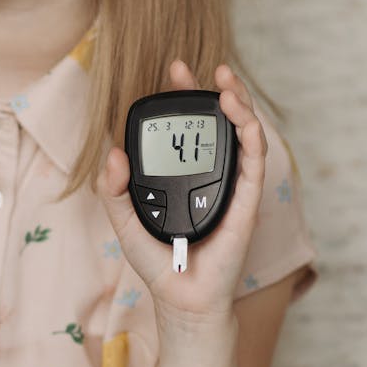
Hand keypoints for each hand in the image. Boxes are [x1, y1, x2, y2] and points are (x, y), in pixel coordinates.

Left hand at [98, 59, 266, 325]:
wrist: (181, 298)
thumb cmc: (158, 262)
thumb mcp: (123, 221)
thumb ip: (113, 189)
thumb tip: (111, 153)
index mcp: (185, 173)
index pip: (188, 126)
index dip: (184, 97)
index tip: (173, 71)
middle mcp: (212, 174)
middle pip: (219, 121)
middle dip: (210, 89)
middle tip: (191, 68)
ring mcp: (232, 185)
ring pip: (243, 133)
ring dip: (238, 102)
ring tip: (224, 82)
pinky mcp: (247, 200)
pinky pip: (254, 161)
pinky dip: (251, 133)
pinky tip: (240, 114)